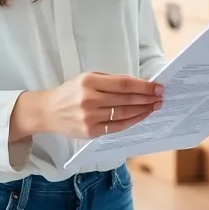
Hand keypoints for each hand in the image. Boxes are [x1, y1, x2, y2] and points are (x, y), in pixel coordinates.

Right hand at [24, 72, 163, 138]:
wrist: (48, 111)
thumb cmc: (71, 92)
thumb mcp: (87, 78)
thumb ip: (110, 81)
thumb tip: (138, 85)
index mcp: (88, 82)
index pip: (123, 84)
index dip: (143, 86)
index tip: (157, 87)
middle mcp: (89, 100)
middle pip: (126, 100)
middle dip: (147, 98)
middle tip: (161, 97)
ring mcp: (90, 118)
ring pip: (124, 114)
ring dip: (143, 110)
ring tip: (154, 106)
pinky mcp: (90, 132)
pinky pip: (117, 127)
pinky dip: (132, 121)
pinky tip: (141, 116)